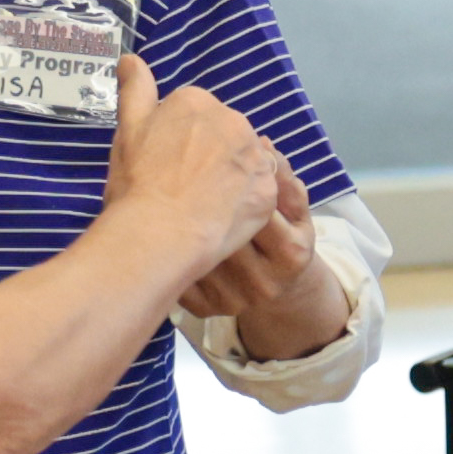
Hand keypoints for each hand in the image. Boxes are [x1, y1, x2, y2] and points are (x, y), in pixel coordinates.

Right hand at [103, 56, 273, 262]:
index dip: (178, 142)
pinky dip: (244, 202)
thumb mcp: (128, 130)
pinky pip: (259, 190)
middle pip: (224, 135)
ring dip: (231, 176)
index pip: (193, 115)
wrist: (159, 233)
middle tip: (183, 185)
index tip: (165, 164)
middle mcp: (232, 119)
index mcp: (196, 101)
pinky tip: (222, 216)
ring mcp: (255, 154)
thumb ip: (135, 90)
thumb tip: (130, 57)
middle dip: (209, 154)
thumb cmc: (137, 182)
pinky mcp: (269, 189)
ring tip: (204, 203)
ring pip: (245, 160)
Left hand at [179, 143, 356, 358]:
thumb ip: (282, 176)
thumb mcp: (295, 208)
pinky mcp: (205, 309)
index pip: (259, 210)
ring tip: (165, 190)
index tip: (215, 159)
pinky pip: (178, 270)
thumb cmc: (283, 235)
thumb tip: (261, 144)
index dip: (236, 184)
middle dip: (202, 199)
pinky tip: (158, 222)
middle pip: (224, 231)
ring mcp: (232, 299)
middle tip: (180, 171)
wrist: (277, 288)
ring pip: (195, 249)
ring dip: (176, 217)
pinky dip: (164, 244)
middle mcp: (263, 282)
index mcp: (291, 253)